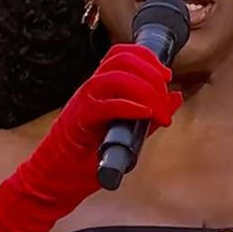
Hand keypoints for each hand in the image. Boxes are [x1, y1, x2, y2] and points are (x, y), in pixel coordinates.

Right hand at [31, 43, 183, 201]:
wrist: (55, 178)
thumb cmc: (89, 155)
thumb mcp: (128, 129)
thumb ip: (150, 112)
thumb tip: (176, 97)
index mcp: (101, 86)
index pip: (123, 54)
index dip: (148, 57)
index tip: (167, 75)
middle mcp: (92, 88)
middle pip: (123, 60)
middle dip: (152, 74)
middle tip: (165, 98)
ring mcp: (83, 102)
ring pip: (115, 77)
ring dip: (146, 90)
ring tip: (159, 112)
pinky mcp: (79, 121)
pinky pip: (105, 105)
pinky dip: (130, 106)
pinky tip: (145, 114)